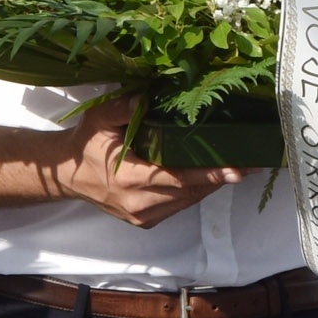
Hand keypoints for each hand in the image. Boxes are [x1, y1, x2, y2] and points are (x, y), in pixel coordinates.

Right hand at [57, 107, 238, 227]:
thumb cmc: (85, 144)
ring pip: (187, 202)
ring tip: (236, 168)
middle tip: (250, 164)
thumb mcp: (97, 119)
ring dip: (211, 186)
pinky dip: (195, 193)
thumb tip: (147, 96)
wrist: (68, 176)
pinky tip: (208, 177)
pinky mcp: (144, 221)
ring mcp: (142, 216)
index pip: (178, 178)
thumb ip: (121, 108)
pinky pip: (178, 207)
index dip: (209, 174)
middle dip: (219, 178)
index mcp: (128, 179)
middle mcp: (137, 203)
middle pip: (189, 192)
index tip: (236, 170)